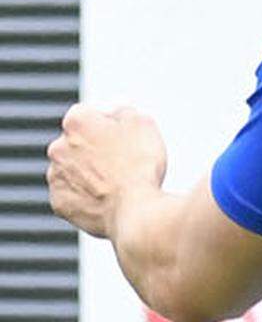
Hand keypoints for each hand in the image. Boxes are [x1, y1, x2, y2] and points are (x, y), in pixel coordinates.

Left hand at [46, 104, 167, 240]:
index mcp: (77, 122)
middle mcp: (58, 146)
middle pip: (78, 143)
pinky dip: (87, 197)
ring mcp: (56, 176)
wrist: (136, 213)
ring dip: (90, 173)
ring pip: (73, 170)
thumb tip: (118, 108)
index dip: (111, 122)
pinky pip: (72, 196)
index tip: (126, 133)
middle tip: (125, 162)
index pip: (90, 113)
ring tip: (119, 185)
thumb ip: (125, 110)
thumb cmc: (140, 168)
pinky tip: (109, 201)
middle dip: (97, 149)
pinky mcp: (59, 203)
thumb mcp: (144, 124)